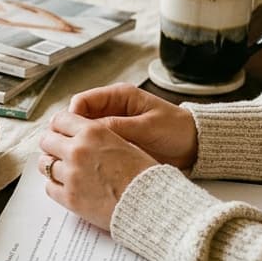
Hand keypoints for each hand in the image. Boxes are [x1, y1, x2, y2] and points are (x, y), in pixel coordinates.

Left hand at [38, 111, 158, 230]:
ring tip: (62, 170)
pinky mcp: (69, 198)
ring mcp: (71, 175)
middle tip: (58, 151)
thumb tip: (81, 133)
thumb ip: (98, 136)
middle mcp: (78, 151)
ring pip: (45, 164)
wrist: (151, 204)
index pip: (60, 120)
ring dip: (52, 165)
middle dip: (52, 144)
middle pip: (47, 140)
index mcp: (93, 133)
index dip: (58, 126)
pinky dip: (56, 186)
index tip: (60, 132)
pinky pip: (50, 187)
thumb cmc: (144, 174)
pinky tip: (68, 186)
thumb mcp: (124, 142)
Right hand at [68, 84, 197, 169]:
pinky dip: (89, 154)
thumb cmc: (177, 129)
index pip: (82, 101)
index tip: (69, 131)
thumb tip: (89, 130)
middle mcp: (111, 110)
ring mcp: (112, 127)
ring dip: (79, 144)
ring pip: (83, 134)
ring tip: (75, 158)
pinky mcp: (115, 143)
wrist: (194, 146)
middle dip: (70, 132)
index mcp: (118, 97)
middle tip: (66, 147)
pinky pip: (95, 146)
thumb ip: (118, 127)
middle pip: (78, 118)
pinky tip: (88, 163)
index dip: (71, 115)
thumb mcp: (147, 126)